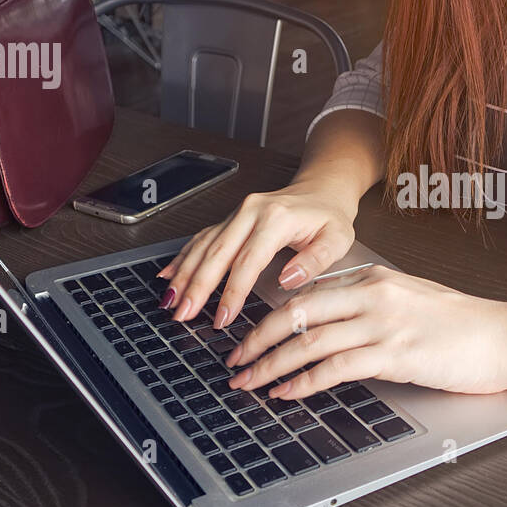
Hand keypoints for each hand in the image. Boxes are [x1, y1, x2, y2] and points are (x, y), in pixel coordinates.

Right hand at [157, 179, 357, 325]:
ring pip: (203, 246)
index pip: (247, 262)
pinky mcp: (230, 219)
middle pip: (216, 254)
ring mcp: (237, 214)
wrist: (323, 188)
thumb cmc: (330, 216)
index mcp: (275, 219)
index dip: (232, 292)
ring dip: (183, 274)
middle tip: (182, 314)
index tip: (222, 318)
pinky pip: (202, 238)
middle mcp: (250, 212)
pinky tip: (168, 275)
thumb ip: (316, 260)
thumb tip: (289, 279)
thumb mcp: (338, 239)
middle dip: (196, 287)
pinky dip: (183, 258)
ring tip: (169, 301)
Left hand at [224, 265, 506, 398]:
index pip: (307, 294)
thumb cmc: (465, 326)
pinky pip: (334, 367)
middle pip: (296, 312)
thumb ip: (371, 307)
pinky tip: (286, 393)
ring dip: (270, 364)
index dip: (271, 317)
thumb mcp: (411, 301)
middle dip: (257, 339)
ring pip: (308, 341)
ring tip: (248, 382)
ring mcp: (383, 323)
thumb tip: (332, 329)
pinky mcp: (395, 354)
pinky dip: (303, 382)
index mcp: (374, 277)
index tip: (250, 336)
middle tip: (233, 360)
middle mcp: (373, 294)